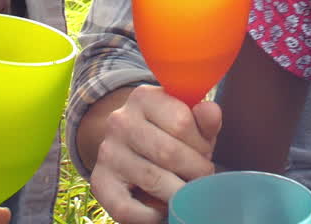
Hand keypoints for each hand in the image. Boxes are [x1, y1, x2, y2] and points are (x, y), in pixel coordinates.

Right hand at [89, 86, 221, 223]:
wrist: (129, 146)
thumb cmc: (169, 133)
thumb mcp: (190, 121)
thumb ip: (205, 119)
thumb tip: (210, 112)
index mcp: (144, 97)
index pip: (181, 121)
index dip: (201, 144)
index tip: (204, 153)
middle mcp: (120, 121)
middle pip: (169, 152)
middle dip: (195, 171)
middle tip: (201, 178)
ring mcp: (107, 152)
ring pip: (153, 180)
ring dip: (179, 193)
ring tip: (187, 192)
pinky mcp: (100, 182)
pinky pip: (126, 208)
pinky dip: (150, 216)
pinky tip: (162, 210)